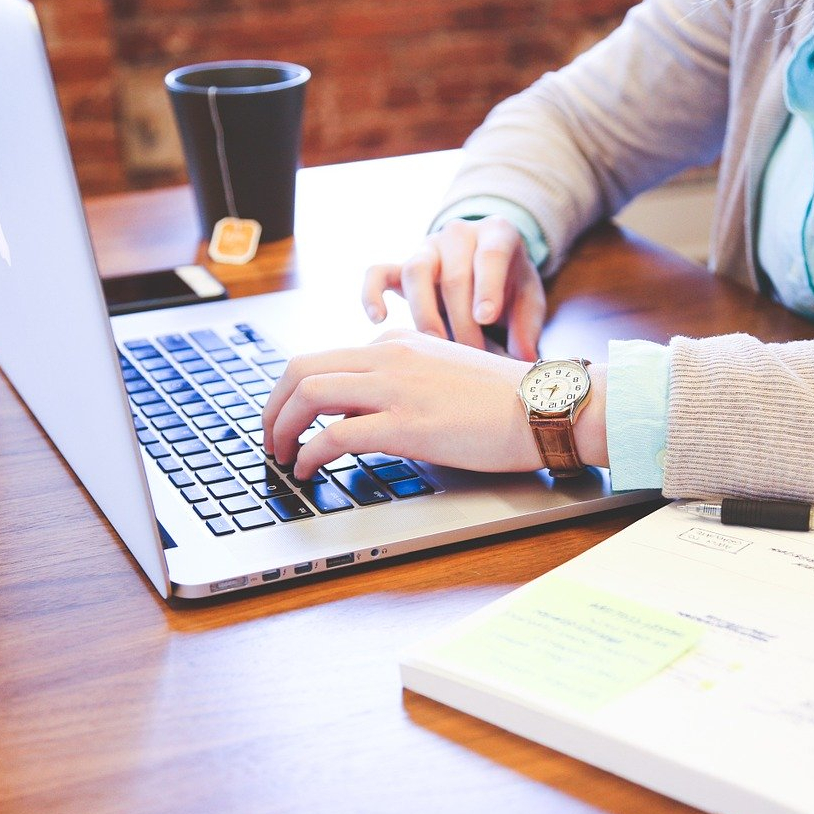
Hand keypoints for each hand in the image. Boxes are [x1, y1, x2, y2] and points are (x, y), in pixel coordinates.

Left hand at [262, 329, 541, 478]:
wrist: (544, 405)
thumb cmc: (500, 398)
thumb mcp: (439, 373)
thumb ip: (397, 382)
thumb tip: (357, 412)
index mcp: (395, 344)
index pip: (324, 360)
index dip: (293, 393)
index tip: (288, 418)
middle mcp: (388, 357)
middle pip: (301, 369)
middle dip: (273, 406)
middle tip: (269, 437)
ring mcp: (396, 388)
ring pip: (309, 394)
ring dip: (281, 427)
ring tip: (280, 455)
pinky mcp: (406, 424)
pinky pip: (335, 434)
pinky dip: (309, 453)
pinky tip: (308, 470)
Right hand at [362, 216, 545, 361]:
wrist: (485, 265)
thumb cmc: (509, 285)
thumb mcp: (528, 299)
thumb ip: (527, 325)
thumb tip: (523, 359)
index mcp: (497, 233)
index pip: (490, 255)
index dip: (487, 286)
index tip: (485, 318)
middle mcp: (459, 234)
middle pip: (453, 275)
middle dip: (462, 320)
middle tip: (471, 355)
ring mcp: (427, 248)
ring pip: (415, 272)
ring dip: (425, 314)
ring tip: (435, 346)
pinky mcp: (400, 266)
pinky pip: (377, 273)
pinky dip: (372, 293)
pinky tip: (378, 319)